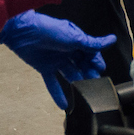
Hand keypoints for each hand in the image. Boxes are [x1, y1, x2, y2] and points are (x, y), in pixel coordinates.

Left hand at [0, 10, 114, 107]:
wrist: (23, 32)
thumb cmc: (49, 29)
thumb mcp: (74, 37)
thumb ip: (92, 44)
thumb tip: (110, 40)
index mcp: (76, 40)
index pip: (91, 52)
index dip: (96, 61)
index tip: (100, 69)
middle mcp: (67, 50)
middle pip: (82, 64)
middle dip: (89, 73)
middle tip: (95, 82)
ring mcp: (56, 60)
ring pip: (70, 74)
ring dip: (77, 83)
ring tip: (84, 93)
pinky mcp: (44, 68)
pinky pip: (53, 83)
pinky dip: (58, 94)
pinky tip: (64, 104)